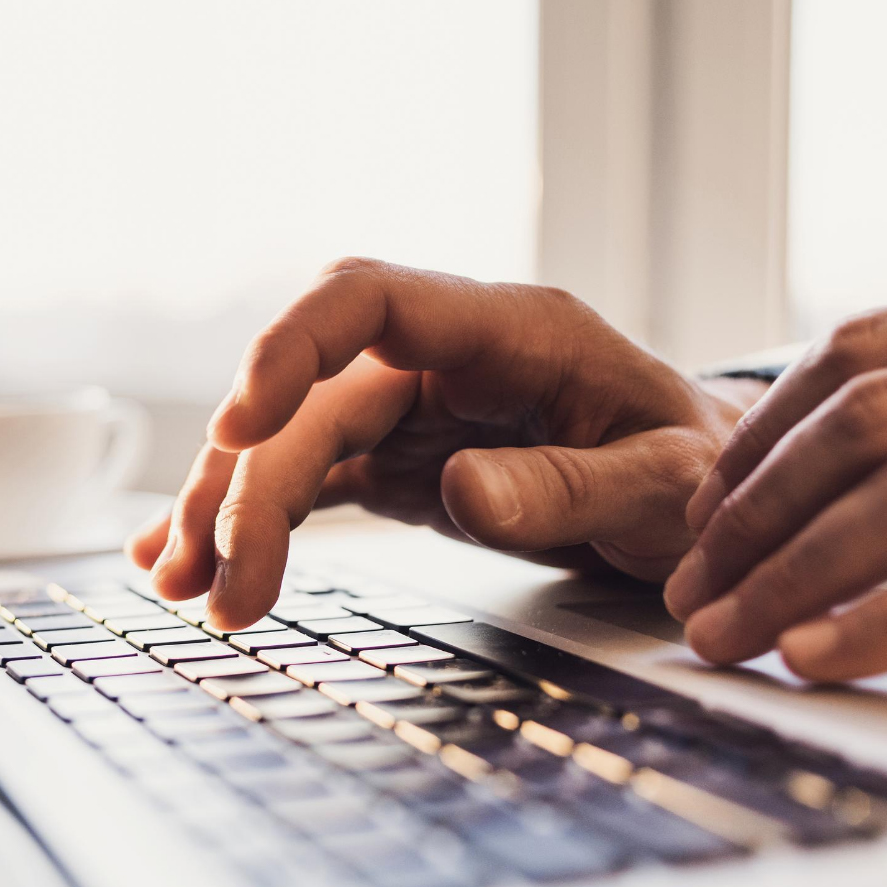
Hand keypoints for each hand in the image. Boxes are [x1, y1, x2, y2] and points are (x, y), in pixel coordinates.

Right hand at [128, 259, 754, 629]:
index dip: (291, 347)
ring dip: (229, 505)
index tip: (240, 423)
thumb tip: (461, 493)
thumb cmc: (697, 468)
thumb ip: (570, 485)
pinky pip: (309, 476)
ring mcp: (414, 407)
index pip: (369, 298)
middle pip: (311, 394)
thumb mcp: (665, 483)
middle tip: (220, 586)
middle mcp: (444, 358)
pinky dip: (252, 517)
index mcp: (509, 331)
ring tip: (185, 587)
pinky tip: (193, 560)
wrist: (702, 490)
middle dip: (249, 482)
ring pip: (292, 437)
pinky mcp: (399, 458)